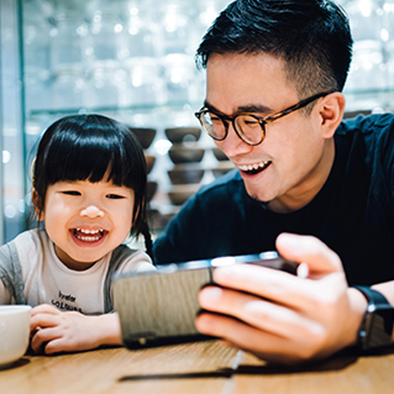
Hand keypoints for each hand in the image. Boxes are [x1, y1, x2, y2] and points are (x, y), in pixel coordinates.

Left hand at [30, 304, 121, 354]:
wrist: (101, 329)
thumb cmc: (87, 325)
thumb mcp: (71, 317)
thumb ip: (58, 318)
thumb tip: (45, 321)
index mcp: (62, 315)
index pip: (43, 308)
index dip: (32, 314)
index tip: (28, 322)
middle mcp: (62, 322)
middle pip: (38, 319)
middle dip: (28, 327)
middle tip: (28, 335)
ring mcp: (65, 331)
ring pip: (41, 334)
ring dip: (34, 343)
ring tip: (38, 348)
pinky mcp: (69, 342)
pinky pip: (51, 346)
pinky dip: (46, 351)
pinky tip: (50, 351)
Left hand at [195, 233, 366, 364]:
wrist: (345, 328)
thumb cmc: (329, 291)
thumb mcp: (328, 263)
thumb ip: (308, 248)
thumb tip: (282, 240)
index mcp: (320, 299)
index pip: (277, 286)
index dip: (246, 278)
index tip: (221, 272)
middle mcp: (310, 327)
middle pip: (262, 314)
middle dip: (230, 303)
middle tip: (205, 294)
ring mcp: (298, 348)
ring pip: (256, 338)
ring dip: (226, 327)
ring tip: (203, 317)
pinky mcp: (287, 360)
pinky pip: (257, 352)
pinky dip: (234, 341)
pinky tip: (218, 331)